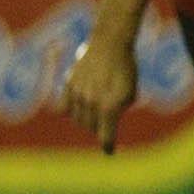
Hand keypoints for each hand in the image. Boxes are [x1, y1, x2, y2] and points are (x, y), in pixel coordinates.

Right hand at [61, 35, 138, 151]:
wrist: (110, 43)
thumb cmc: (125, 68)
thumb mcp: (130, 92)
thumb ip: (119, 109)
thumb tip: (107, 120)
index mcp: (109, 107)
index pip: (105, 134)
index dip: (108, 145)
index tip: (109, 151)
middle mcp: (91, 102)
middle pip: (91, 127)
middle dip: (98, 128)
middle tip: (104, 123)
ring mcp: (78, 93)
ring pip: (78, 118)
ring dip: (86, 119)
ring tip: (95, 111)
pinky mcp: (69, 84)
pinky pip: (63, 107)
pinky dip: (69, 111)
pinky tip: (77, 108)